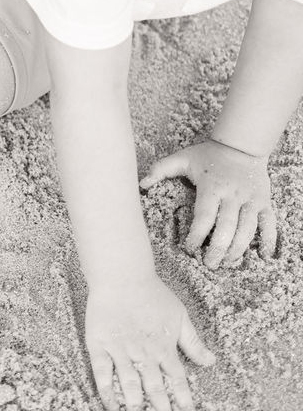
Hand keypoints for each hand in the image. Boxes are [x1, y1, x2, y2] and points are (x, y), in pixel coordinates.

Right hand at [87, 275, 214, 410]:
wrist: (121, 275)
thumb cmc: (152, 293)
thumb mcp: (180, 316)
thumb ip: (193, 342)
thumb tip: (211, 362)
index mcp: (165, 348)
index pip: (178, 384)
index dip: (185, 406)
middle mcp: (144, 353)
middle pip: (155, 391)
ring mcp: (121, 350)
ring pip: (131, 386)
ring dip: (137, 408)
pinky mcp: (99, 345)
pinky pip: (103, 373)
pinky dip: (108, 391)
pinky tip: (114, 407)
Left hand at [140, 139, 275, 267]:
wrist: (241, 146)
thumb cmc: (207, 155)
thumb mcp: (182, 158)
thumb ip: (160, 169)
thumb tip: (142, 184)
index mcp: (212, 187)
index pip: (205, 216)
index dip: (197, 235)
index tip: (189, 248)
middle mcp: (233, 195)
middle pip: (227, 227)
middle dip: (218, 249)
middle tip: (209, 264)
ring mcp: (251, 199)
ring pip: (248, 229)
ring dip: (239, 249)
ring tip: (228, 263)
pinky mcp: (264, 202)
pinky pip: (269, 223)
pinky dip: (268, 240)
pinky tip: (263, 256)